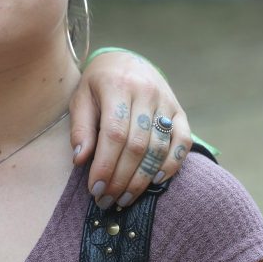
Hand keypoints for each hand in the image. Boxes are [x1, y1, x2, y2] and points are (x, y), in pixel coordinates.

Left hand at [69, 49, 191, 207]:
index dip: (105, 165)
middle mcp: (146, 92)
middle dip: (121, 178)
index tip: (95, 189)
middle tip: (107, 200)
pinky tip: (156, 182)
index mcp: (117, 85)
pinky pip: (182, 141)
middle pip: (137, 145)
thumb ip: (80, 128)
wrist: (126, 61)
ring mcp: (166, 101)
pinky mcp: (179, 111)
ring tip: (125, 198)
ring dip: (143, 179)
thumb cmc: (97, 84)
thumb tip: (80, 160)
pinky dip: (172, 164)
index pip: (114, 133)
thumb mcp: (81, 98)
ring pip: (159, 147)